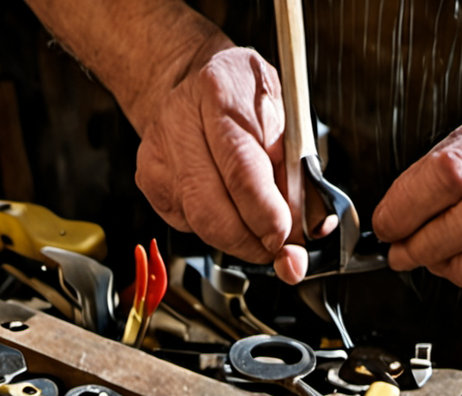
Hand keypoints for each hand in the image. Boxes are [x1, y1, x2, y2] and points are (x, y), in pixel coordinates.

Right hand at [134, 46, 313, 283]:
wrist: (194, 80)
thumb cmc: (247, 99)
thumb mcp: (287, 118)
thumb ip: (301, 174)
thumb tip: (314, 229)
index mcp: (220, 93)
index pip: (242, 173)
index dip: (267, 216)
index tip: (286, 238)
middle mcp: (179, 121)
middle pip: (212, 210)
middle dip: (250, 242)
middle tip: (277, 248)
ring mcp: (157, 152)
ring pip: (199, 223)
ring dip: (236, 239)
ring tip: (258, 228)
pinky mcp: (147, 179)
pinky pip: (186, 223)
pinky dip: (214, 226)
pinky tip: (226, 203)